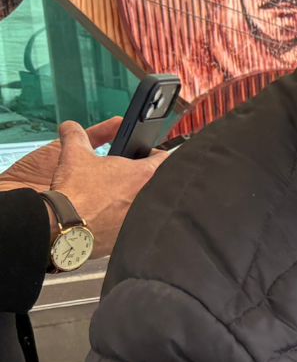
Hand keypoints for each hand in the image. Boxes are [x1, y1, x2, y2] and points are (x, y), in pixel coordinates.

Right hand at [2, 119, 165, 249]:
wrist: (65, 227)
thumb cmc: (75, 193)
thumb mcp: (74, 155)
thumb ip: (76, 136)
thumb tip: (70, 127)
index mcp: (144, 174)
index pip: (165, 158)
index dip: (155, 155)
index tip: (148, 156)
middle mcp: (150, 196)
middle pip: (159, 182)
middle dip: (146, 178)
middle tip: (130, 178)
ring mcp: (146, 217)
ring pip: (151, 204)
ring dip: (139, 199)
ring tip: (120, 198)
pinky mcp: (135, 234)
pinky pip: (140, 224)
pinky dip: (131, 219)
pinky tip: (115, 217)